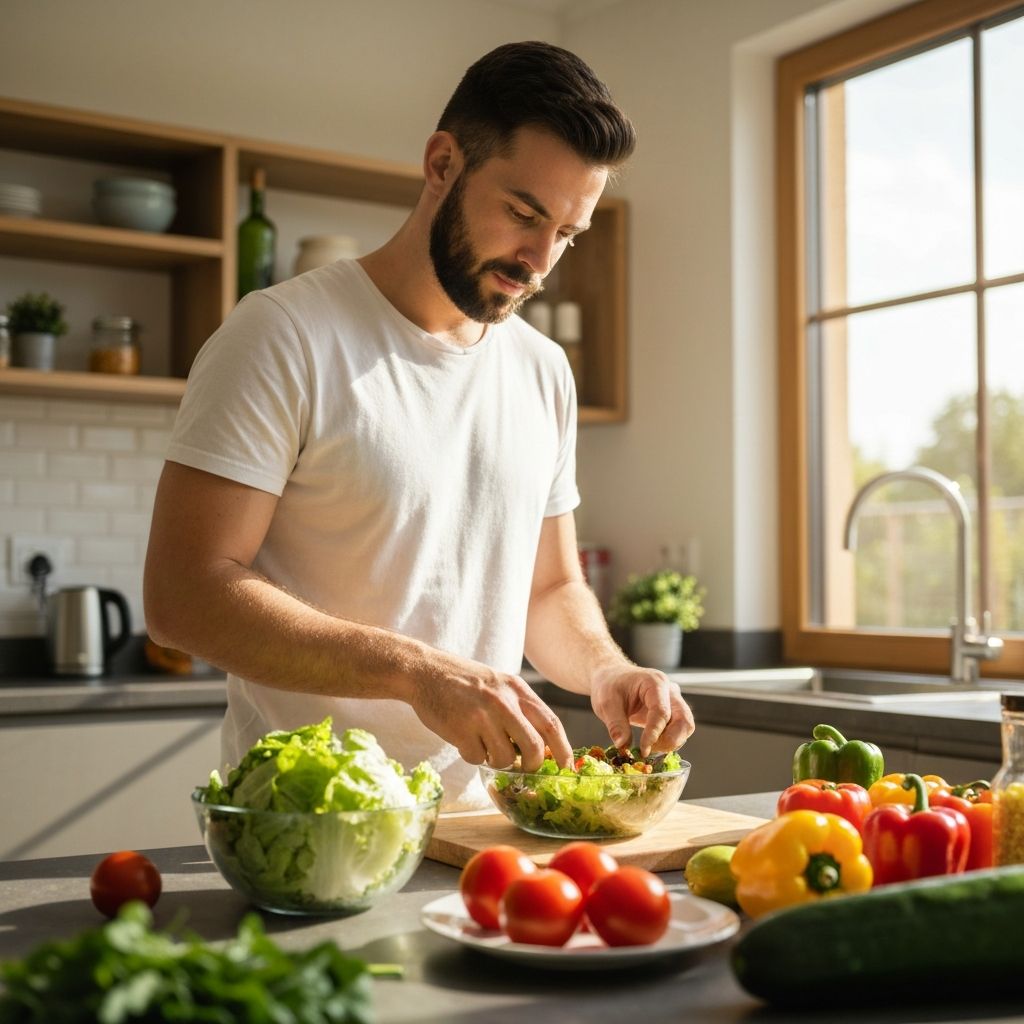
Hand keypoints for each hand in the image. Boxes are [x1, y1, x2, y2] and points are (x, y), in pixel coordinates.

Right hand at [408, 651, 572, 771]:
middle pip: (534, 748)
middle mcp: (503, 701)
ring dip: (496, 760)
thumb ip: (521, 709)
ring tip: (484, 744)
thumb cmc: (465, 682)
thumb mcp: (500, 685)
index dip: (563, 750)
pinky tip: (465, 740)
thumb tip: (543, 746)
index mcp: (517, 689)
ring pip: (505, 759)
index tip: (565, 767)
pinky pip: (477, 759)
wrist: (426, 671)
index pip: (551, 724)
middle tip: (523, 768)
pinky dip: (473, 756)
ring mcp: (482, 716)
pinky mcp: (461, 730)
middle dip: (532, 765)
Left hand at [589, 663, 694, 755]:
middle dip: (670, 740)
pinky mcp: (672, 712)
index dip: (654, 733)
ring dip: (671, 742)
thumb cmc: (609, 685)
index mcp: (654, 682)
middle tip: (649, 751)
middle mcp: (669, 691)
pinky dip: (668, 741)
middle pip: (684, 720)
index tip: (643, 750)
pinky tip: (651, 744)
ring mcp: (673, 701)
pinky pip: (678, 730)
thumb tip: (623, 746)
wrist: (611, 678)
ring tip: (648, 747)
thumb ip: (615, 724)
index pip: (661, 712)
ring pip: (685, 727)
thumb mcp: (606, 703)